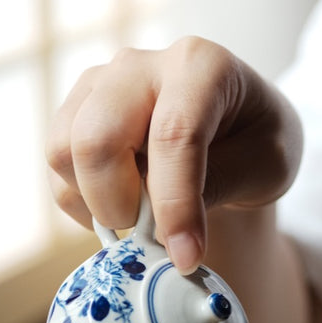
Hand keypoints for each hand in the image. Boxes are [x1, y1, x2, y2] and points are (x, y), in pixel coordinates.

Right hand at [46, 37, 302, 273]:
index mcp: (200, 65)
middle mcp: (140, 64)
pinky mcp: (75, 109)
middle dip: (120, 203)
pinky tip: (122, 205)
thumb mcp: (265, 166)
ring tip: (141, 216)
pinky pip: (56, 165)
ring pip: (63, 151)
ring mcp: (99, 83)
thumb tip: (160, 226)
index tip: (186, 258)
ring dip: (97, 203)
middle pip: (97, 138)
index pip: (173, 134)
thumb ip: (217, 185)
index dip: (175, 203)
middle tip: (155, 233)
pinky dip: (80, 200)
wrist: (237, 129)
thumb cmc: (257, 143)